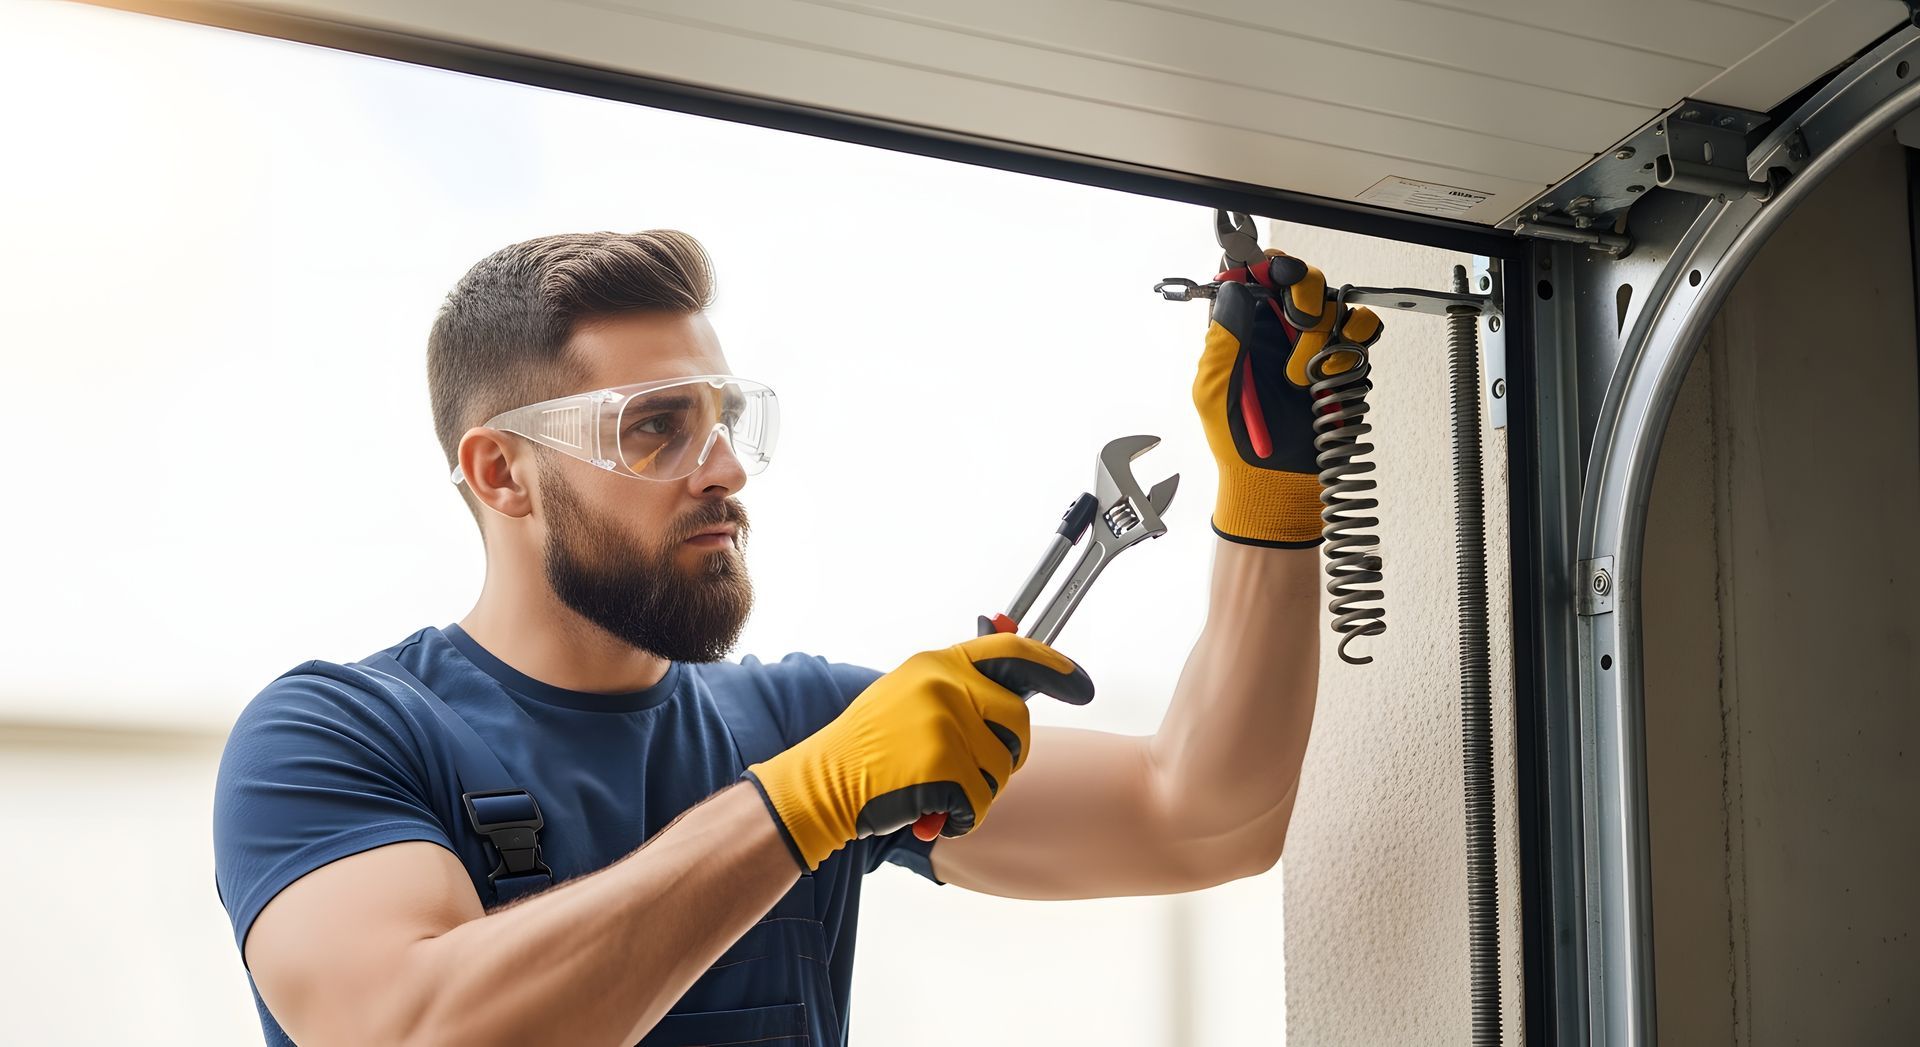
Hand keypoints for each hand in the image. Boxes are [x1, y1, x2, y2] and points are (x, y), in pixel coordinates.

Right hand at [741, 633, 1093, 870]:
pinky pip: (981, 803)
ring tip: (935, 789)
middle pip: (1019, 723)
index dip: (1056, 668)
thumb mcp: (910, 694)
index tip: (1082, 686)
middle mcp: (944, 686)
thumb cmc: (868, 746)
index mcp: (938, 664)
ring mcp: (944, 725)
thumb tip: (1007, 637)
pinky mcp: (941, 767)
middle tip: (972, 771)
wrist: (821, 783)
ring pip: (1002, 769)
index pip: (1014, 652)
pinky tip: (930, 812)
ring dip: (978, 792)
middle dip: (1006, 755)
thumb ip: (958, 682)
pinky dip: (961, 819)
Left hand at [1193, 251, 1382, 546]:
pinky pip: (1362, 328)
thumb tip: (1233, 290)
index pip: (1256, 276)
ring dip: (1319, 332)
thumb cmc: (1237, 441)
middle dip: (1302, 290)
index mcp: (1243, 329)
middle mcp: (1280, 330)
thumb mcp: (1211, 390)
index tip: (1270, 272)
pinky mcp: (1345, 362)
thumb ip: (1221, 339)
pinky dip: (1350, 343)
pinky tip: (1326, 374)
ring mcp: (1316, 344)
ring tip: (1298, 375)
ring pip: (1333, 301)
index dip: (1265, 265)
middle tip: (1296, 320)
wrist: (1276, 481)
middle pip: (1301, 276)